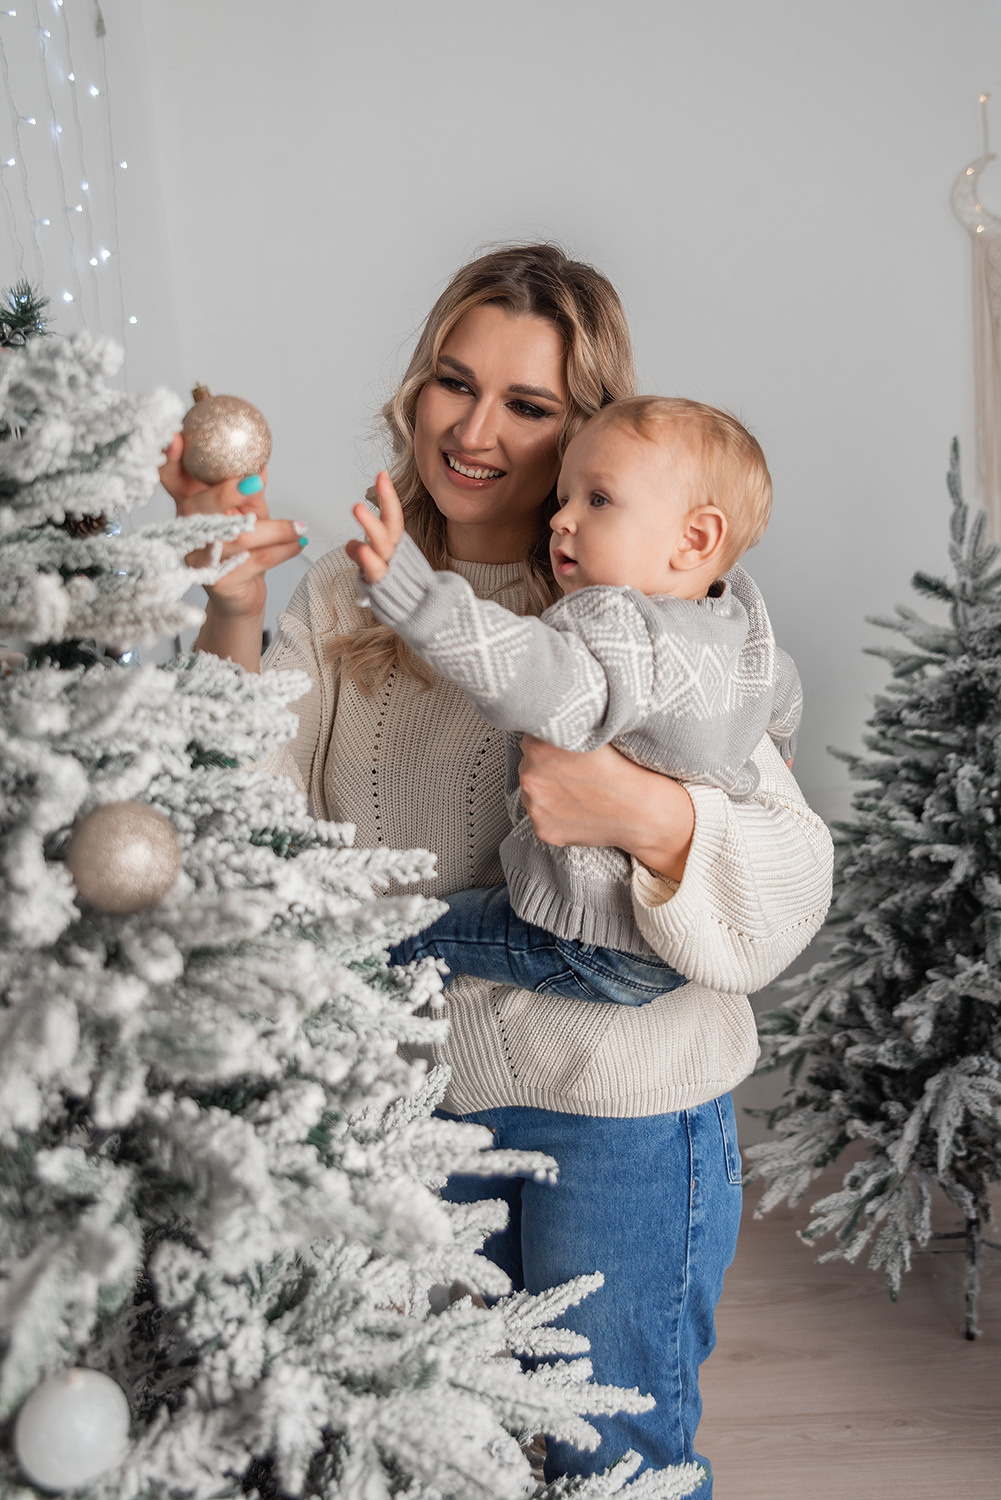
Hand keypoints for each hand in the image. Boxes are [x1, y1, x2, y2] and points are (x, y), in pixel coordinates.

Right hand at [159, 433, 305, 622]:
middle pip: (198, 507)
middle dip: (225, 493)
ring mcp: (199, 559)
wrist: (240, 598)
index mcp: (190, 505)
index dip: (168, 459)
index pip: (171, 478)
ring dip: (276, 529)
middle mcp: (187, 531)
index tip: (175, 437)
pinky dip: (282, 550)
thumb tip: (259, 464)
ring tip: (300, 527)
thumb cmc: (241, 549)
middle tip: (255, 482)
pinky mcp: (218, 582)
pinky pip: (255, 561)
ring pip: (237, 536)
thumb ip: (249, 491)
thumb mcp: (246, 514)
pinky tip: (299, 543)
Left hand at [345, 470, 404, 583]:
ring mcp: (390, 570)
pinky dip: (367, 560)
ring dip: (370, 527)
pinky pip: (375, 571)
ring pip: (382, 546)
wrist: (421, 617)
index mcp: (399, 547)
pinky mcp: (382, 585)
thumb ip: (367, 554)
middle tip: (369, 483)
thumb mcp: (381, 568)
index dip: (387, 496)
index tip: (381, 474)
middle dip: (383, 504)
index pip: (393, 517)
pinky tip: (357, 547)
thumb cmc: (398, 592)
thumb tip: (351, 546)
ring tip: (357, 507)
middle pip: (391, 527)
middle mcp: (396, 556)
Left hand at [518, 735, 694, 882]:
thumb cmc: (623, 769)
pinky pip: (542, 818)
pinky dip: (556, 816)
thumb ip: (564, 729)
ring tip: (580, 793)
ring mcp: (534, 805)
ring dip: (549, 793)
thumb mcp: (592, 733)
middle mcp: (530, 775)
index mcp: (539, 746)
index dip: (549, 744)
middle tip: (577, 774)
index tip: (565, 752)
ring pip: (534, 793)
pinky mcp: (542, 829)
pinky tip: (579, 811)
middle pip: (529, 766)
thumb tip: (546, 724)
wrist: (641, 810)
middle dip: (547, 769)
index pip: (531, 739)